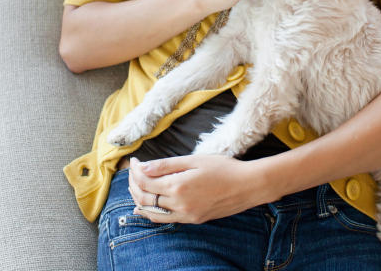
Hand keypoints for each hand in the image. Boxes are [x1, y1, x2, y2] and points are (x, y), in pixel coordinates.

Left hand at [127, 155, 269, 223]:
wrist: (247, 186)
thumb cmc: (224, 168)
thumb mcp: (194, 160)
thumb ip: (166, 165)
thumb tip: (143, 168)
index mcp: (178, 186)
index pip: (145, 181)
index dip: (135, 171)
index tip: (134, 161)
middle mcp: (179, 204)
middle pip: (145, 197)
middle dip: (134, 184)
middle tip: (133, 171)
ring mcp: (186, 215)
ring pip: (152, 212)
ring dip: (139, 199)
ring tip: (134, 187)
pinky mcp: (192, 220)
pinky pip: (165, 219)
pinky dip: (151, 213)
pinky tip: (144, 207)